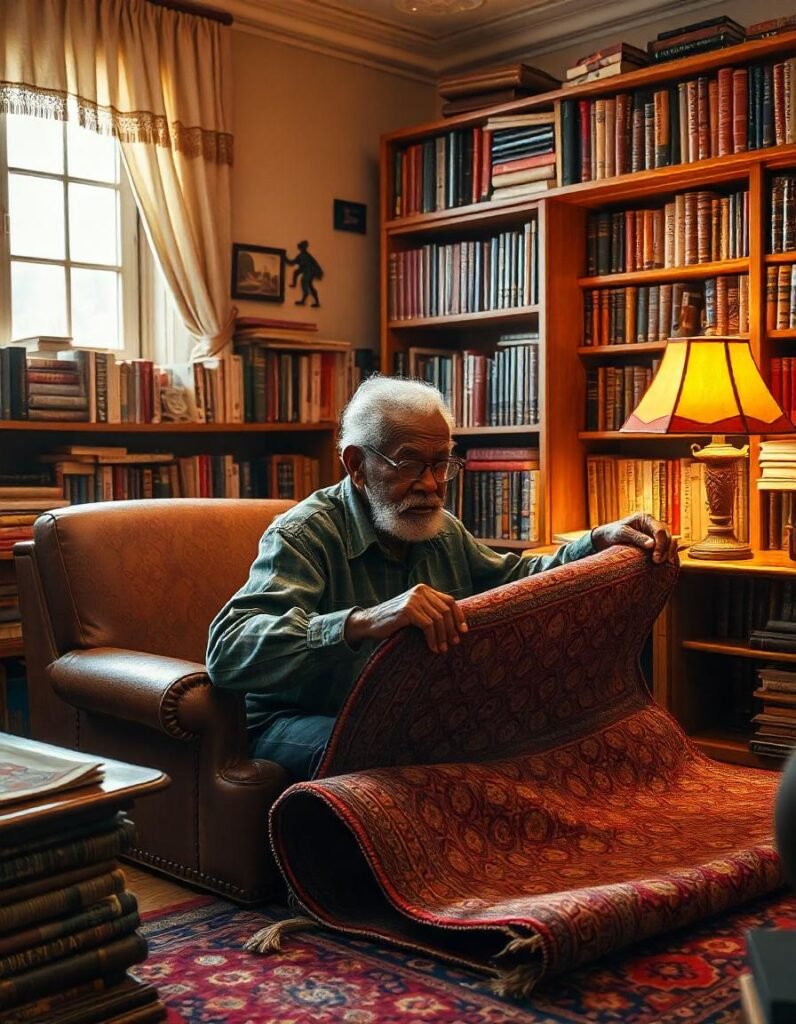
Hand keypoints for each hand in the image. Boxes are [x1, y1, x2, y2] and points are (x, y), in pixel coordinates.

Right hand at [345, 584, 467, 653]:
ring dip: (442, 637)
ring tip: (442, 649)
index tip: (464, 631)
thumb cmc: (394, 621)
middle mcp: (420, 591)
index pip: (450, 601)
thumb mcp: (415, 612)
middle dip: (451, 629)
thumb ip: (430, 611)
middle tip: (454, 643)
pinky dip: (432, 639)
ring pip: (438, 619)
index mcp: (424, 589)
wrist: (369, 622)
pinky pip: (428, 626)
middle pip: (446, 610)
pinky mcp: (408, 610)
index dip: (459, 616)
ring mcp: (414, 600)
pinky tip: (432, 648)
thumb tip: (455, 624)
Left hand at [591, 512, 677, 564]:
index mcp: (646, 518)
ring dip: (669, 552)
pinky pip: (667, 546)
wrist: (606, 538)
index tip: (656, 558)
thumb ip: (636, 537)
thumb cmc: (612, 533)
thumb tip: (651, 545)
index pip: (660, 531)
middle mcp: (653, 524)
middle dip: (666, 549)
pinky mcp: (655, 542)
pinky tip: (669, 562)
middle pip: (668, 536)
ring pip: (670, 541)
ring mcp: (655, 533)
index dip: (661, 545)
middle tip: (658, 562)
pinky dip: (669, 553)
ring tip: (663, 563)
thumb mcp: (621, 533)